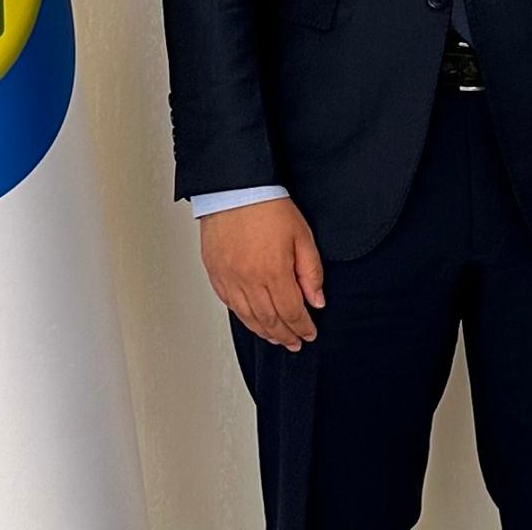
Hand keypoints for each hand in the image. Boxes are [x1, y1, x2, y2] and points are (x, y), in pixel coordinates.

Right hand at [199, 196, 324, 350]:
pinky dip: (243, 317)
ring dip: (265, 332)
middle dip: (285, 335)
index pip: (292, 312)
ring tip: (276, 337)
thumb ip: (311, 271)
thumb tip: (317, 300)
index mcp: (273, 272)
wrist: (234, 187)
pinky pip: (229, 304)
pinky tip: (252, 320)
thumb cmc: (267, 205)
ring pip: (248, 318)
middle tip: (294, 343)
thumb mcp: (301, 235)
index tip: (309, 334)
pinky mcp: (215, 273)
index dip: (302, 327)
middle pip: (270, 320)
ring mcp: (229, 279)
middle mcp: (249, 280)